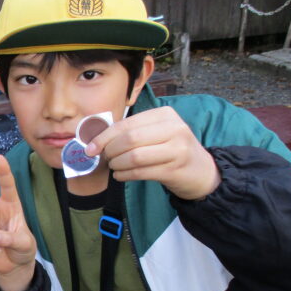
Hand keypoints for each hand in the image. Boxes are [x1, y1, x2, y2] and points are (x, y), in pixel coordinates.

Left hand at [85, 106, 220, 200]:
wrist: (201, 171)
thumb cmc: (171, 149)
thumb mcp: (157, 132)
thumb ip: (132, 131)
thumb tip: (95, 139)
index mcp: (165, 115)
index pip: (126, 124)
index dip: (103, 137)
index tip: (89, 148)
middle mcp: (174, 128)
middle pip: (129, 139)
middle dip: (110, 151)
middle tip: (104, 159)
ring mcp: (176, 149)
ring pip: (134, 156)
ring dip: (117, 164)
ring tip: (114, 167)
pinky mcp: (175, 169)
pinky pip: (140, 172)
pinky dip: (125, 175)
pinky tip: (121, 175)